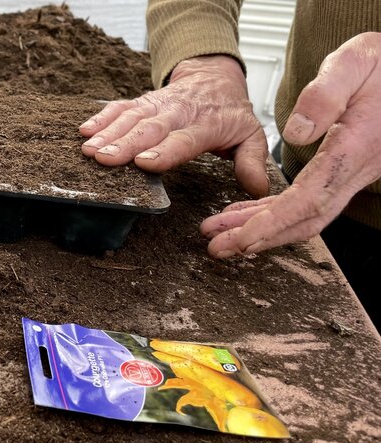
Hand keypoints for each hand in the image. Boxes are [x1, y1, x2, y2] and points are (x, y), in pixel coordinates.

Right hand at [80, 55, 268, 197]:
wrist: (213, 78)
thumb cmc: (229, 113)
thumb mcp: (249, 135)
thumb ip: (251, 161)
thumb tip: (257, 189)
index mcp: (205, 124)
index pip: (183, 139)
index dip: (164, 151)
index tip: (144, 163)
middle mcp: (178, 113)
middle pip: (150, 128)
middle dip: (126, 143)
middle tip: (105, 159)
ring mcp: (157, 105)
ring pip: (131, 118)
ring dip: (109, 134)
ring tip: (89, 150)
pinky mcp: (142, 102)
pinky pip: (120, 107)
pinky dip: (102, 117)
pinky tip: (85, 130)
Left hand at [201, 32, 380, 257]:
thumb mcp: (355, 63)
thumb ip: (325, 94)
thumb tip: (296, 132)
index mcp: (355, 147)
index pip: (310, 199)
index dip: (274, 223)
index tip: (243, 238)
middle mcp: (354, 170)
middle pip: (303, 218)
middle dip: (258, 237)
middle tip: (219, 247)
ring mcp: (348, 175)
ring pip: (301, 215)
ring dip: (260, 229)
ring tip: (221, 235)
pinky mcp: (339, 172)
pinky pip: (303, 202)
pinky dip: (271, 213)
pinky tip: (245, 215)